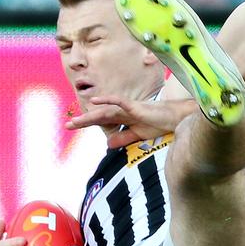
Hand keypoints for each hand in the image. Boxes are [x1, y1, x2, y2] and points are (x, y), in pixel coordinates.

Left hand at [65, 95, 188, 148]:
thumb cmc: (160, 123)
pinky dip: (107, 100)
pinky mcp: (136, 107)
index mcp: (124, 118)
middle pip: (100, 116)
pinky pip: (119, 102)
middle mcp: (123, 111)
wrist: (176, 118)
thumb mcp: (138, 135)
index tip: (73, 127)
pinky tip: (94, 101)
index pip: (102, 121)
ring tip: (76, 120)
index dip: (87, 123)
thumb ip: (124, 138)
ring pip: (106, 110)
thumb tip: (108, 144)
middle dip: (84, 121)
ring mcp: (130, 108)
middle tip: (67, 125)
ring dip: (91, 115)